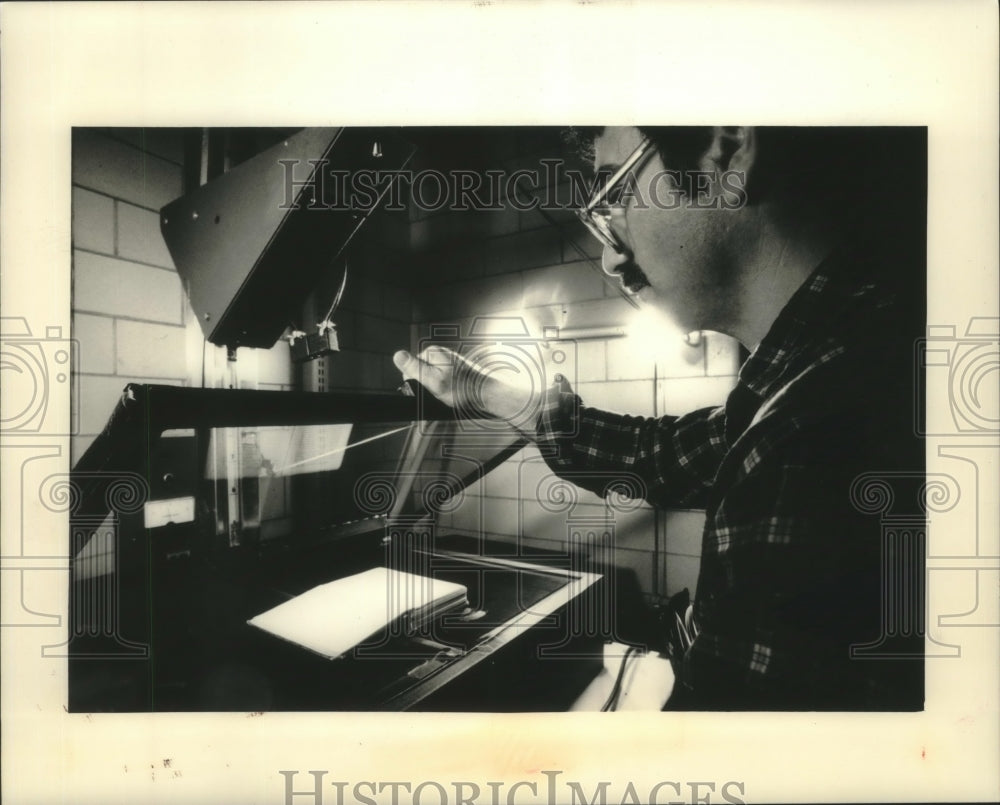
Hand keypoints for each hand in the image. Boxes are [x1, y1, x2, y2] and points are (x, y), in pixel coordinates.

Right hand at [392, 346, 540, 431]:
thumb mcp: (433, 381)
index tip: (428, 390)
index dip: (415, 384)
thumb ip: (414, 368)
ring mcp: (448, 361)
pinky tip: (455, 392)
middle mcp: (440, 353)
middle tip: (440, 393)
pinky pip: (443, 380)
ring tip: (450, 393)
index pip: (409, 369)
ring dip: (437, 388)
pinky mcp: (455, 369)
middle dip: (426, 386)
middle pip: (421, 373)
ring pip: (432, 378)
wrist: (486, 393)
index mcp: (432, 353)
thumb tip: (397, 355)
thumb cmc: (462, 389)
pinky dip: (446, 388)